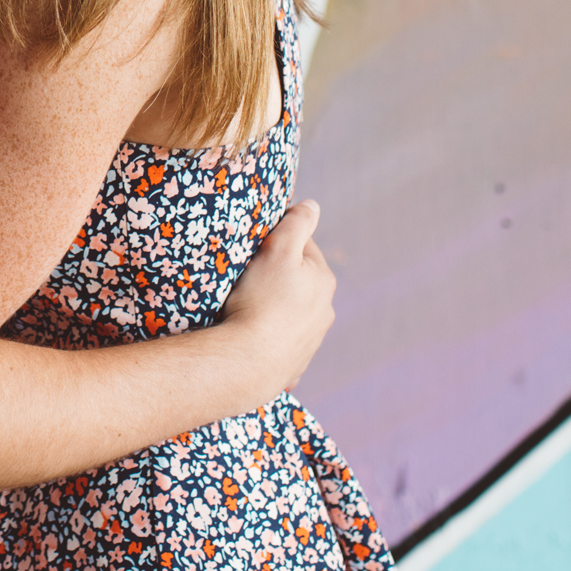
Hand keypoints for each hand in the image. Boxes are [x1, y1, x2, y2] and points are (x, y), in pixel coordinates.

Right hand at [219, 199, 335, 397]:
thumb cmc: (261, 300)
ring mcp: (311, 340)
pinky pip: (280, 344)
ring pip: (291, 312)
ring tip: (246, 306)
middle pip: (298, 281)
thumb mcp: (278, 250)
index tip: (255, 245)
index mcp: (323, 279)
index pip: (303, 245)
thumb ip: (296, 223)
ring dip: (274, 306)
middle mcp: (324, 310)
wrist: (248, 361)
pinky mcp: (294, 364)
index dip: (278, 240)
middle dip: (276, 275)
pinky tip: (251, 337)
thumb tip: (312, 206)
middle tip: (246, 275)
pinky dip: (269, 339)